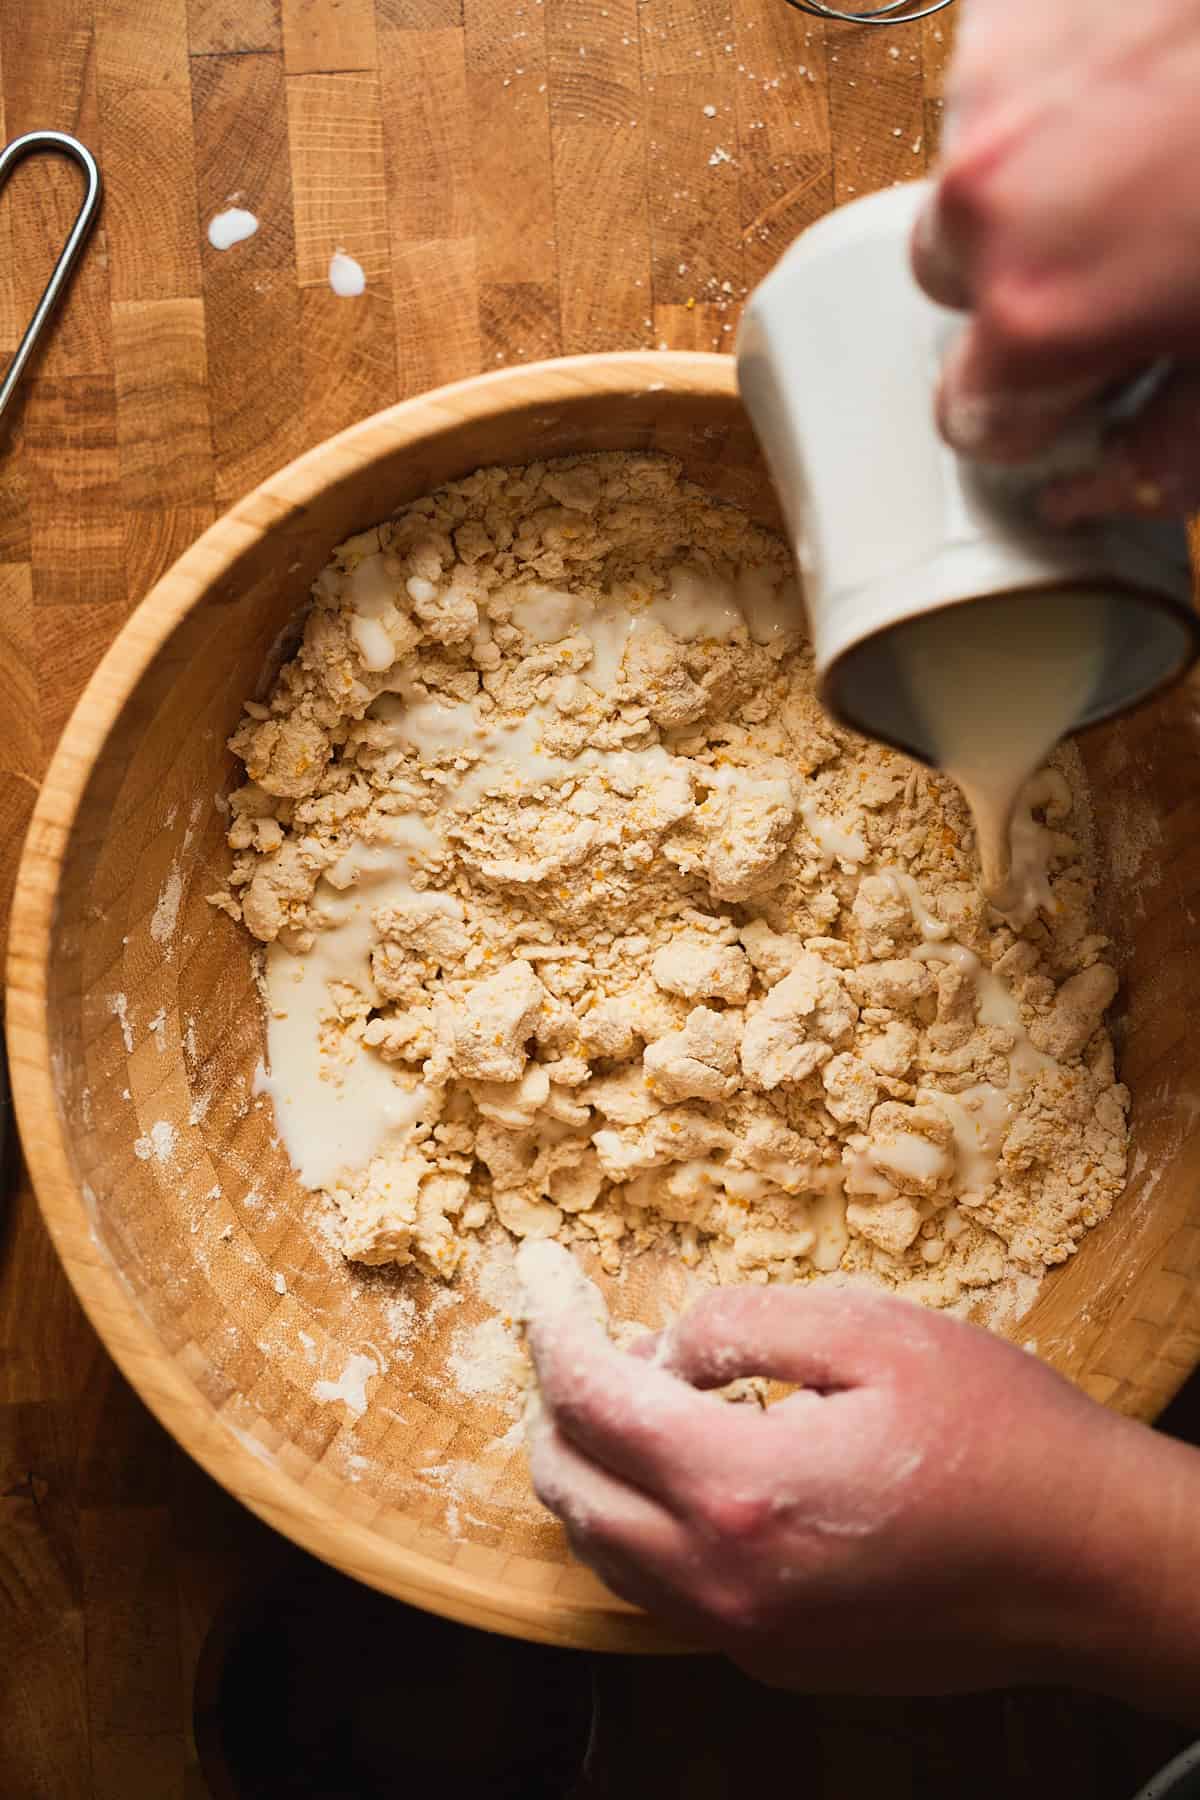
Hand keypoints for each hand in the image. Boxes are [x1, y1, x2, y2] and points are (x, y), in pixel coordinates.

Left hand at [525, 1282, 1199, 1707]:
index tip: (539, 1276)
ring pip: (607, 1555)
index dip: (553, 1326)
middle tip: (578, 1333)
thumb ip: (744, 1326)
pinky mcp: (779, 1658)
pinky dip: (643, 1524)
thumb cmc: (1002, 1436)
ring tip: (622, 1392)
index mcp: (741, 1490)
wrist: (1092, 1564)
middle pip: (572, 1489)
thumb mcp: (873, 1332)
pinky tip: (686, 1468)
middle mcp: (725, 1582)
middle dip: (555, 1401)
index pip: (591, 1401)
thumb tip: (665, 1345)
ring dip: (590, 1468)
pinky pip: (665, 1591)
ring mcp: (750, 1633)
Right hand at [912, 0, 1199, 520]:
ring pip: (978, 171)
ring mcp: (995, 82)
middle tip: (1138, 253)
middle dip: (1023, 279)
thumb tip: (1081, 498)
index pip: (968, 416)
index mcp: (1037, 313)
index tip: (1091, 381)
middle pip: (950, 281)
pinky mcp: (1017, 1)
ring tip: (1166, 149)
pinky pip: (1007, 74)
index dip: (1039, 406)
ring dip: (1046, 176)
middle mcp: (987, 198)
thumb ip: (1167, 451)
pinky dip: (1067, 87)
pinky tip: (1159, 81)